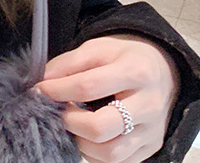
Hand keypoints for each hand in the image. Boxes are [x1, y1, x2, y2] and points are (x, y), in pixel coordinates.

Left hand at [36, 35, 178, 162]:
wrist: (161, 71)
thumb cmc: (124, 58)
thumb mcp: (98, 48)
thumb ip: (69, 63)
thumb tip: (42, 81)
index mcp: (135, 71)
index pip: (88, 86)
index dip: (58, 90)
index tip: (39, 90)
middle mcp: (149, 104)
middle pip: (100, 127)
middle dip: (70, 122)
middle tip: (57, 112)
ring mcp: (152, 131)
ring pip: (110, 153)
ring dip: (81, 143)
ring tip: (72, 125)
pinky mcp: (152, 148)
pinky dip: (96, 155)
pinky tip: (87, 137)